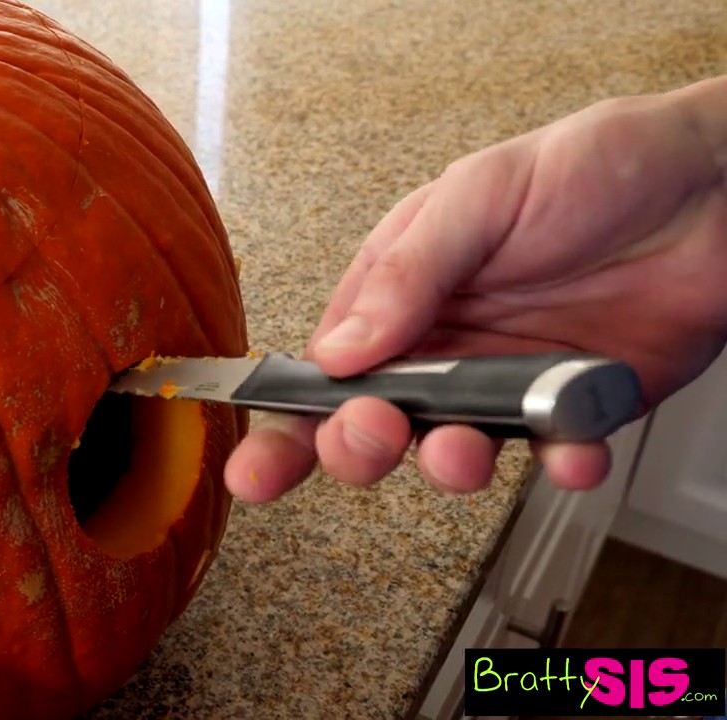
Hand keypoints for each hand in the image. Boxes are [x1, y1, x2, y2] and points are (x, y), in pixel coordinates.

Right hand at [226, 74, 726, 498]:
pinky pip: (555, 457)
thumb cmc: (589, 168)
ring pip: (453, 451)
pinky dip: (563, 465)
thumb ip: (407, 273)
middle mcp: (442, 349)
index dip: (285, 424)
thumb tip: (335, 352)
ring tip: (465, 448)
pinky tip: (572, 453)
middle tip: (371, 435)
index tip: (257, 470)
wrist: (713, 186)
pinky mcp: (572, 411)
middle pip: (373, 424)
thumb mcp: (479, 197)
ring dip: (450, 464)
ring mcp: (504, 385)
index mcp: (398, 296)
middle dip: (357, 447)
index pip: (322, 370)